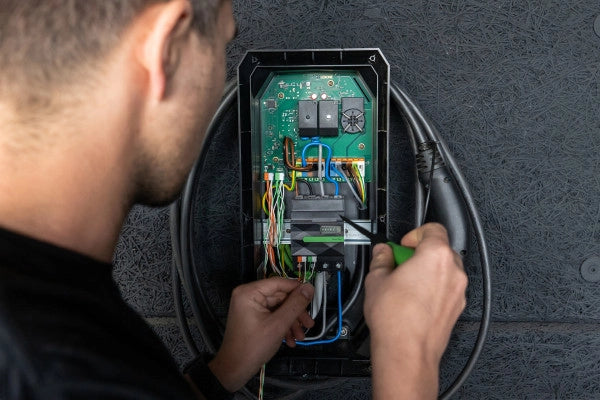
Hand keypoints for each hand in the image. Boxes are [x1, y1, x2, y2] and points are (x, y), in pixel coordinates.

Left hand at [208, 278, 314, 391]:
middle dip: (296, 312)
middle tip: (309, 324)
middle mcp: (248, 295)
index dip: (297, 289)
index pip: (279, 283)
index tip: (312, 298)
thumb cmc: (253, 346)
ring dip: (291, 322)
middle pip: (280, 297)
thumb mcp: (278, 325)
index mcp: (249, 292)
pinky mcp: (252, 317)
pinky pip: (271, 315)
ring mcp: (250, 306)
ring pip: (278, 308)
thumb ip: (295, 305)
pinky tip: (291, 340)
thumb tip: (309, 287)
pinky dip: (282, 326)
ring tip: (300, 337)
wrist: (235, 369)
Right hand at [364, 223, 466, 398]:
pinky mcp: (457, 308)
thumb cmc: (396, 319)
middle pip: (440, 249)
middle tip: (400, 263)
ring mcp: (458, 291)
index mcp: (435, 256)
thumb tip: (382, 253)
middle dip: (420, 253)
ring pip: (445, 270)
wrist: (407, 352)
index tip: (402, 245)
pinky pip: (447, 289)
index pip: (433, 229)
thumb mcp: (376, 280)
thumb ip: (381, 259)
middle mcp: (453, 271)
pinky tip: (413, 300)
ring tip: (405, 284)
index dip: (414, 234)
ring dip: (428, 271)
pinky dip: (434, 288)